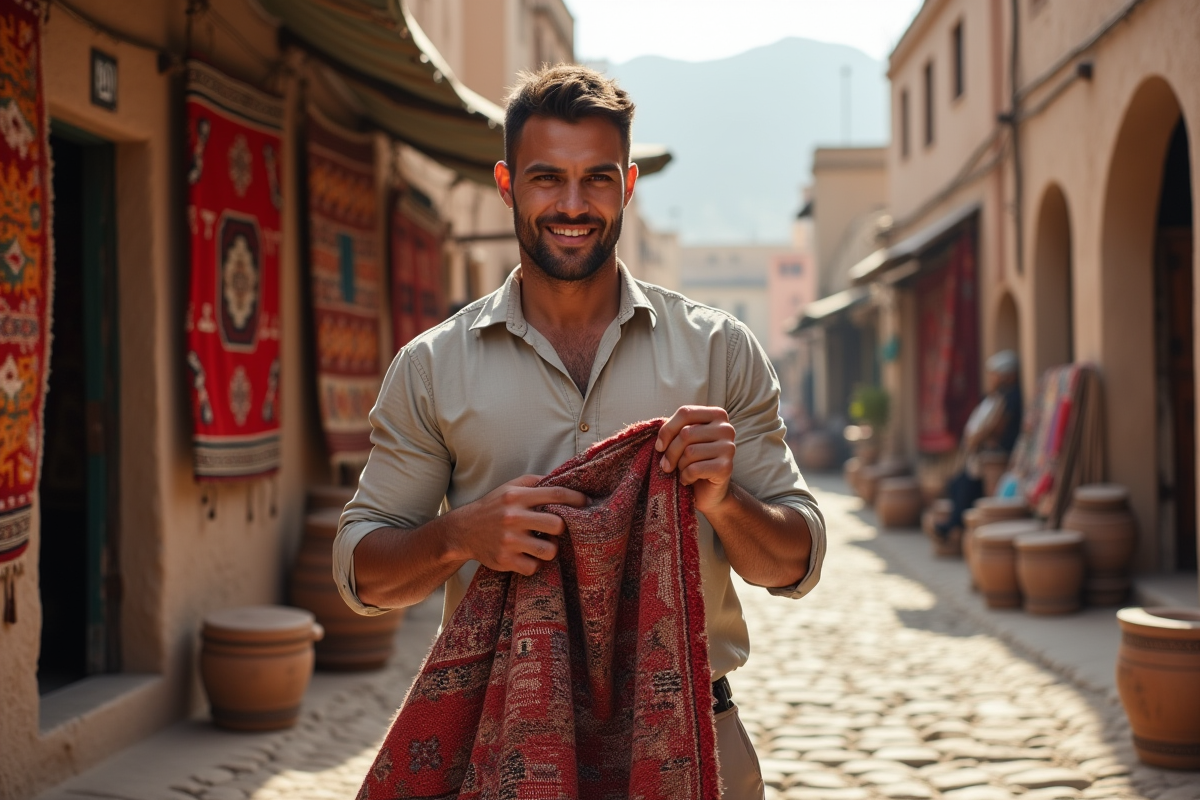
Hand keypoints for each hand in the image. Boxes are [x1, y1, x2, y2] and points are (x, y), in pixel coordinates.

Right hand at [445, 474, 587, 575]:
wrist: (463, 530)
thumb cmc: (494, 506)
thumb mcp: (510, 487)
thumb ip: (536, 483)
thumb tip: (566, 479)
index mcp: (517, 496)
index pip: (556, 494)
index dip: (577, 499)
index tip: (587, 503)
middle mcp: (513, 517)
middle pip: (557, 525)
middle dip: (561, 528)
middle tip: (554, 529)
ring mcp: (509, 540)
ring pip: (549, 550)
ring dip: (550, 549)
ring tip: (542, 544)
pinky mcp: (504, 560)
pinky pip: (534, 567)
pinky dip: (533, 563)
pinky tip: (526, 556)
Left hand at [655, 406, 735, 512]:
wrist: (708, 491)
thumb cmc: (693, 461)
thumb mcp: (683, 440)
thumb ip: (675, 430)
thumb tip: (660, 438)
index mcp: (717, 415)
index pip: (686, 412)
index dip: (667, 430)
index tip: (659, 447)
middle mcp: (726, 429)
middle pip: (686, 433)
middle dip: (670, 452)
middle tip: (667, 465)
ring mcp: (729, 448)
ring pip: (689, 452)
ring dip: (680, 465)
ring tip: (683, 470)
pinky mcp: (726, 467)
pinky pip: (694, 468)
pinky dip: (685, 477)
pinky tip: (689, 480)